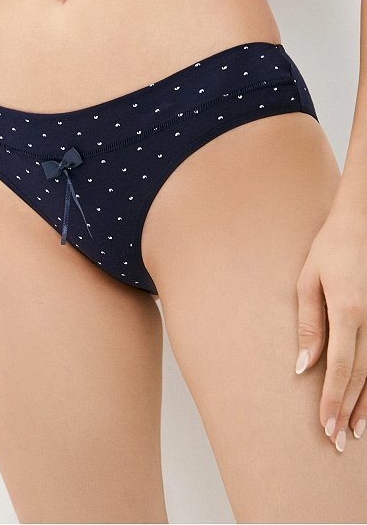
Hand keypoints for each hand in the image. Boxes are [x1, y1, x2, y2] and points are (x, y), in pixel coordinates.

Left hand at [295, 211, 366, 451]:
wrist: (361, 224)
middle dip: (348, 410)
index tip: (326, 425)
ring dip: (365, 404)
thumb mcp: (308, 281)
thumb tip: (302, 365)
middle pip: (361, 376)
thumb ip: (308, 324)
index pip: (340, 367)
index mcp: (349, 311)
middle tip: (337, 440)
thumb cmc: (331, 249)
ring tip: (355, 431)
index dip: (333, 399)